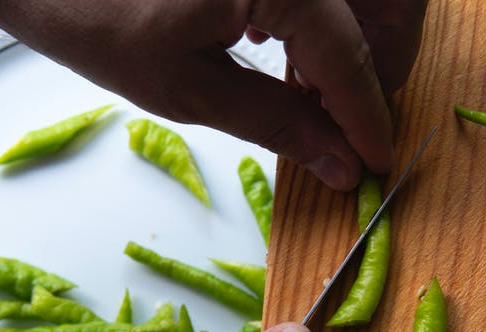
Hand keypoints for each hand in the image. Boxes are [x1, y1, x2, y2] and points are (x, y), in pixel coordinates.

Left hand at [0, 0, 428, 190]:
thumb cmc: (96, 18)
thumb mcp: (190, 88)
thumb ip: (279, 123)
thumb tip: (341, 163)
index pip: (351, 54)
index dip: (368, 115)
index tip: (377, 161)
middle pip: (389, 3)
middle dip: (387, 63)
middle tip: (359, 122)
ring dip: (365, 35)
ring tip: (325, 89)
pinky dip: (332, 11)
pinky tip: (297, 46)